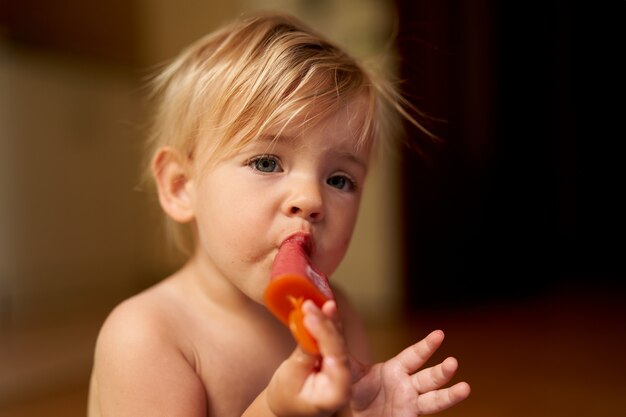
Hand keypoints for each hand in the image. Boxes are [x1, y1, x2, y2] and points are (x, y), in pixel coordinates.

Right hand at [266, 300, 351, 416]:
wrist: (285, 408)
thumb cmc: (286, 397)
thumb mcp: (291, 376)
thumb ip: (304, 352)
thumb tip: (306, 326)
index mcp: (336, 392)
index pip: (335, 357)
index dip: (324, 334)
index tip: (309, 316)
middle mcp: (345, 381)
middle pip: (338, 346)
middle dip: (324, 323)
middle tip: (310, 305)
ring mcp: (343, 370)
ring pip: (336, 340)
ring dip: (326, 319)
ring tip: (317, 302)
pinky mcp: (336, 358)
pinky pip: (333, 339)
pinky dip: (327, 323)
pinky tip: (324, 307)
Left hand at [350, 330, 470, 416]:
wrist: (348, 415)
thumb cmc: (351, 390)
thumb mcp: (348, 367)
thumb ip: (342, 343)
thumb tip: (330, 310)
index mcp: (396, 370)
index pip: (415, 356)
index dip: (427, 346)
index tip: (439, 334)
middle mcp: (407, 386)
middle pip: (429, 377)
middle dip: (442, 371)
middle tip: (453, 362)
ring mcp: (410, 404)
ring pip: (434, 399)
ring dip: (450, 395)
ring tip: (465, 388)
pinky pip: (426, 415)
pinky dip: (442, 408)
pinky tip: (455, 401)